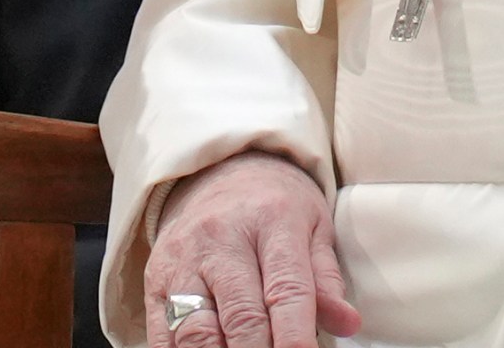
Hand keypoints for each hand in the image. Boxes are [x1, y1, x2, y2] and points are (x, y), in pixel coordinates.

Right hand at [146, 151, 359, 347]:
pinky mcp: (155, 282)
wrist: (221, 172)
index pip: (286, 288)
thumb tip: (348, 323)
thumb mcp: (313, 227)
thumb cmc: (276, 206)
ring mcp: (183, 262)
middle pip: (240, 315)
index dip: (295, 332)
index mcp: (273, 222)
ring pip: (196, 331)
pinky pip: (163, 334)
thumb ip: (326, 279)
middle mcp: (222, 241)